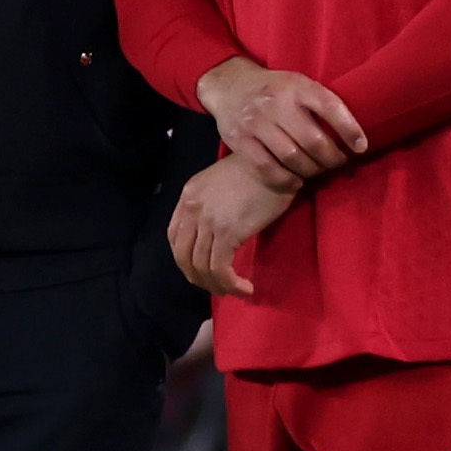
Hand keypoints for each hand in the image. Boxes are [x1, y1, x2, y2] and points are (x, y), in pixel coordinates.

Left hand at [169, 158, 298, 297]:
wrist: (276, 159)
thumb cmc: (259, 167)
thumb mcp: (222, 180)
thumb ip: (210, 202)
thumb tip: (215, 230)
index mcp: (188, 195)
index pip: (174, 236)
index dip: (185, 258)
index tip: (201, 269)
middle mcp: (192, 208)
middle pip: (183, 256)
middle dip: (198, 278)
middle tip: (217, 287)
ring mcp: (208, 221)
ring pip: (201, 266)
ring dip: (217, 285)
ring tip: (234, 290)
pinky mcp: (228, 232)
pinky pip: (220, 269)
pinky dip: (230, 284)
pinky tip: (245, 288)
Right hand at [199, 55, 365, 183]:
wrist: (231, 86)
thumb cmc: (275, 89)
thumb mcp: (298, 83)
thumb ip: (319, 102)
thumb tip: (352, 133)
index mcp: (296, 85)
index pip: (330, 106)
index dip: (350, 129)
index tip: (361, 147)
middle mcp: (276, 102)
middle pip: (313, 140)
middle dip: (332, 158)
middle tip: (338, 163)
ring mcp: (256, 122)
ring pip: (292, 157)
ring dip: (312, 170)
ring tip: (318, 171)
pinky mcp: (240, 140)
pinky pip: (267, 168)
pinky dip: (286, 180)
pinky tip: (296, 182)